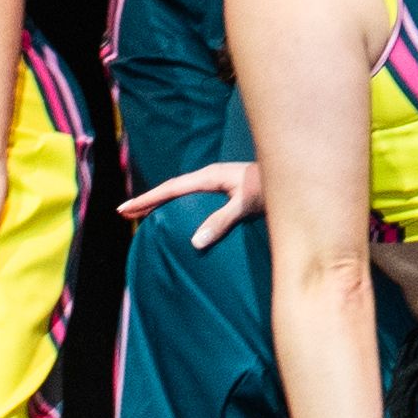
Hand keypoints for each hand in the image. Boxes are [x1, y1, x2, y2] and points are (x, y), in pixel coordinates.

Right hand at [123, 159, 263, 239]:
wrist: (294, 175)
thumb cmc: (272, 189)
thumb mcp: (245, 205)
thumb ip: (221, 221)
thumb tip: (194, 242)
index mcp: (209, 177)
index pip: (171, 188)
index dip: (147, 199)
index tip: (125, 208)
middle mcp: (210, 177)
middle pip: (171, 189)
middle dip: (148, 200)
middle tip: (124, 213)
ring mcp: (218, 183)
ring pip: (182, 193)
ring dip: (162, 203)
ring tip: (143, 215)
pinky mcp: (226, 190)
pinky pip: (194, 198)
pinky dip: (178, 206)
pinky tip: (178, 216)